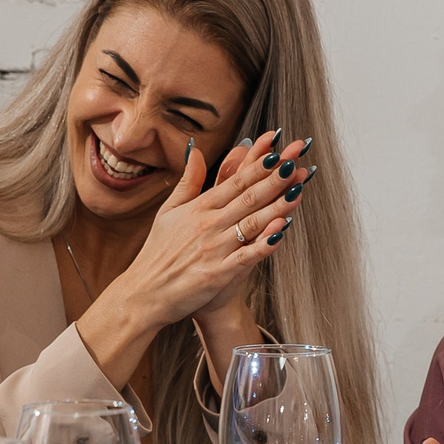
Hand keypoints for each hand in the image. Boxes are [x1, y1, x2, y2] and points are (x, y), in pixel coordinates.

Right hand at [109, 130, 310, 335]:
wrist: (144, 294)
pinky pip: (246, 256)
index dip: (257, 166)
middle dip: (274, 179)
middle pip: (247, 197)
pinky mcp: (217, 273)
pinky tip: (281, 232)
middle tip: (295, 160)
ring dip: (277, 206)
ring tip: (298, 190)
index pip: (234, 182)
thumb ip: (188, 181)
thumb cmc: (158, 253)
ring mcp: (214, 249)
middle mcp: (207, 225)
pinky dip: (264, 244)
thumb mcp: (168, 211)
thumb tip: (196, 150)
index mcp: (198, 208)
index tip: (277, 150)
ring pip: (252, 223)